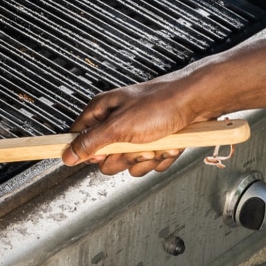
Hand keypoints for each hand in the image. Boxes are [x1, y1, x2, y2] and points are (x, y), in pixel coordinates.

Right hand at [61, 78, 206, 176]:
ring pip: (129, 164)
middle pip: (105, 158)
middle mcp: (117, 124)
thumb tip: (68, 154)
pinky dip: (161, 158)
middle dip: (124, 157)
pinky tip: (168, 144)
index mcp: (102, 112)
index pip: (79, 138)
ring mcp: (136, 136)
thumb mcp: (118, 126)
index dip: (88, 151)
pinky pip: (150, 164)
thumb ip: (90, 142)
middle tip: (135, 144)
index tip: (100, 154)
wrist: (197, 101)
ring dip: (145, 158)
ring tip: (157, 142)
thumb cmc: (161, 103)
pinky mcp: (154, 144)